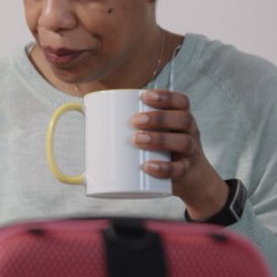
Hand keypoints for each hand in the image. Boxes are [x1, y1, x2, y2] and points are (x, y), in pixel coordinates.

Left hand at [132, 89, 228, 219]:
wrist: (191, 179)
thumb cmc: (164, 150)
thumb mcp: (156, 133)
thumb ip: (129, 123)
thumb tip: (86, 111)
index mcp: (181, 119)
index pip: (181, 102)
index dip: (166, 96)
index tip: (144, 96)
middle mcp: (190, 133)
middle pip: (183, 119)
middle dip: (158, 118)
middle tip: (134, 121)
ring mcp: (189, 153)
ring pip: (183, 142)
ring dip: (159, 140)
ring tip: (137, 140)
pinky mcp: (185, 173)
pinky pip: (179, 170)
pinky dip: (164, 168)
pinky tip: (148, 166)